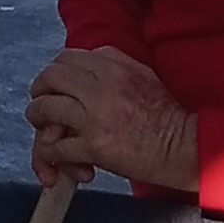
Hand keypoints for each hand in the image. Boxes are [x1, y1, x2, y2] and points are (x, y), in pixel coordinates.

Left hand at [25, 47, 198, 193]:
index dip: (55, 74)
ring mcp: (94, 115)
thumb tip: (85, 72)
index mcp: (112, 66)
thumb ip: (114, 67)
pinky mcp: (93, 145)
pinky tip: (58, 163)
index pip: (66, 58)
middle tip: (43, 108)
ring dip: (38, 124)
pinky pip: (54, 147)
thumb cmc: (167, 117)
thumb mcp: (142, 75)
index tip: (57, 88)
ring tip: (47, 135)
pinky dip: (49, 156)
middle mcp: (100, 85)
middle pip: (49, 77)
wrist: (184, 147)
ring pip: (43, 109)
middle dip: (39, 92)